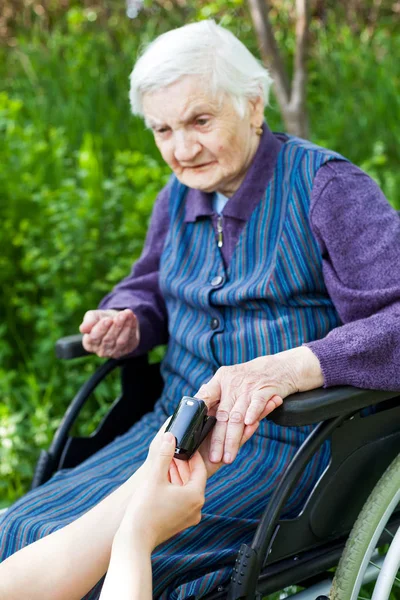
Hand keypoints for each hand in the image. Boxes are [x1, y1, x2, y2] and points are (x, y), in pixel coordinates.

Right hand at [79, 308, 139, 357]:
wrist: (116, 320)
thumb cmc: (101, 319)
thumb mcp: (93, 316)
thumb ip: (88, 321)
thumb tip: (83, 329)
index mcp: (89, 343)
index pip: (94, 338)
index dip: (101, 329)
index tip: (108, 319)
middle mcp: (101, 351)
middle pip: (109, 339)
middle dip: (116, 326)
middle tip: (122, 315)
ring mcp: (115, 352)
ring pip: (120, 341)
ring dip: (125, 326)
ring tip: (128, 314)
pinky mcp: (127, 349)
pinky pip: (130, 340)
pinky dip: (132, 328)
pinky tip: (132, 318)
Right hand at [117, 431, 206, 552]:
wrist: (135, 540)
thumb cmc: (145, 509)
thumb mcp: (155, 476)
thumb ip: (165, 455)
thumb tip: (171, 436)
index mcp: (195, 496)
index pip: (199, 469)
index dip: (192, 455)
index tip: (184, 445)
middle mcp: (197, 508)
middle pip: (193, 479)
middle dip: (182, 465)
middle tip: (171, 452)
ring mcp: (189, 517)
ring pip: (186, 490)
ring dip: (177, 476)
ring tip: (165, 464)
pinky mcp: (179, 523)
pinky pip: (181, 501)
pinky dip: (174, 489)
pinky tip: (162, 481)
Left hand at [195, 347, 319, 464]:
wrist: (278, 367)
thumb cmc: (250, 377)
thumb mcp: (230, 379)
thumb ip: (215, 394)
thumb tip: (196, 409)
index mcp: (220, 380)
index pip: (205, 397)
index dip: (198, 415)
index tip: (193, 433)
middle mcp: (232, 383)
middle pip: (222, 415)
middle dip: (218, 439)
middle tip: (215, 458)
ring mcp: (248, 387)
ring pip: (238, 416)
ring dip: (233, 438)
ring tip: (229, 456)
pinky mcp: (265, 389)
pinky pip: (257, 403)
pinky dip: (253, 414)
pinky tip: (249, 426)